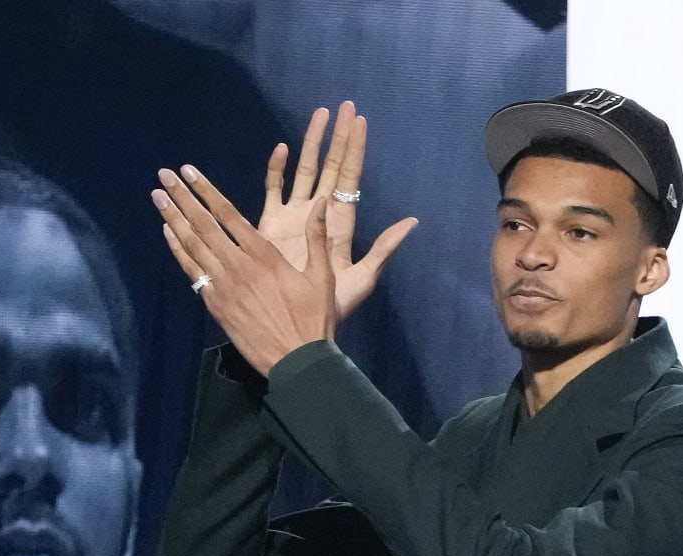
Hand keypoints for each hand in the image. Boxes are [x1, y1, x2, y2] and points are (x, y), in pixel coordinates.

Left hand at [153, 162, 339, 376]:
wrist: (296, 360)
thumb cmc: (313, 319)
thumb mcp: (323, 276)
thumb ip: (317, 238)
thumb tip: (321, 203)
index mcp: (264, 254)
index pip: (228, 213)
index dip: (205, 190)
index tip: (188, 172)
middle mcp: (238, 265)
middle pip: (203, 224)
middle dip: (181, 197)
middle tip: (163, 176)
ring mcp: (223, 286)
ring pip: (192, 245)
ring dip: (173, 219)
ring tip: (158, 197)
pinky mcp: (216, 305)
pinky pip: (192, 271)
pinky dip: (178, 250)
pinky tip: (168, 233)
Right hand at [260, 103, 417, 323]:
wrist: (295, 321)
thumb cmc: (330, 306)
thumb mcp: (363, 277)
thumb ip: (384, 248)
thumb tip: (413, 222)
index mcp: (341, 222)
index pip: (350, 177)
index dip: (355, 149)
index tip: (360, 122)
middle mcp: (318, 213)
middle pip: (330, 166)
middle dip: (336, 136)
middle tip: (343, 106)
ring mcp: (294, 217)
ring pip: (304, 171)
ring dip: (311, 143)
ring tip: (318, 115)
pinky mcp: (270, 225)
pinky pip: (273, 191)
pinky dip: (277, 170)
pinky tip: (283, 149)